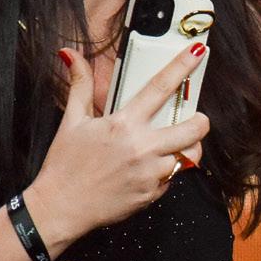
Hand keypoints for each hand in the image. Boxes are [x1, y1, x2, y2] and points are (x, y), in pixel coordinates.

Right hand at [22, 45, 210, 246]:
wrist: (60, 208)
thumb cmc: (64, 165)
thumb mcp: (72, 121)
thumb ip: (80, 86)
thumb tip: (71, 55)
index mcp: (124, 124)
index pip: (160, 88)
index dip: (182, 67)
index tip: (199, 52)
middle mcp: (142, 147)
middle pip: (193, 129)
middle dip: (201, 122)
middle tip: (196, 120)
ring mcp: (150, 173)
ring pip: (188, 157)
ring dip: (184, 151)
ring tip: (169, 148)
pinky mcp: (152, 194)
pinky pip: (172, 179)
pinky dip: (165, 173)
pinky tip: (147, 171)